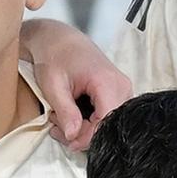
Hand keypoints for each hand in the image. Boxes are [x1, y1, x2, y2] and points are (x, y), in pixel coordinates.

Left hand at [21, 16, 132, 147]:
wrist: (59, 40)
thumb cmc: (55, 56)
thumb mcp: (53, 86)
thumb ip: (65, 112)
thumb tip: (73, 136)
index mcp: (108, 82)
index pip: (105, 124)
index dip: (85, 136)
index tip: (65, 137)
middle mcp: (122, 87)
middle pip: (109, 127)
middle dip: (81, 133)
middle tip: (57, 124)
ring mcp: (123, 90)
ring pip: (108, 125)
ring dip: (83, 129)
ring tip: (61, 117)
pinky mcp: (118, 94)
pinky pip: (107, 118)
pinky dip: (88, 122)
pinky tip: (72, 115)